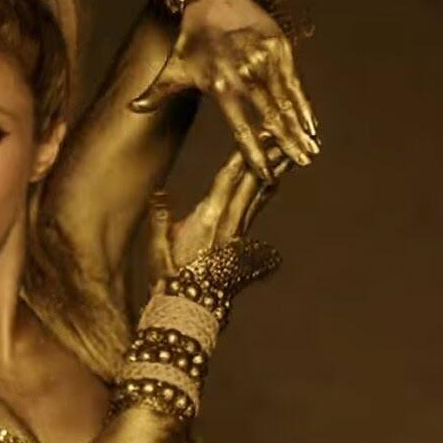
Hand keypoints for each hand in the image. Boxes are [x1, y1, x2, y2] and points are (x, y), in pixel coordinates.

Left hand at [130, 0, 318, 183]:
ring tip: (310, 152)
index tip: (265, 174)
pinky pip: (295, 82)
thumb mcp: (173, 67)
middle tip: (299, 166)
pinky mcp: (280, 47)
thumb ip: (156, 93)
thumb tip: (132, 109)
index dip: (254, 153)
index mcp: (219, 87)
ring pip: (286, 102)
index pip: (241, 128)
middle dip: (286, 144)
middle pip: (270, 118)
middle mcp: (244, 76)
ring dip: (299, 128)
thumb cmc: (190, 40)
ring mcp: (265, 61)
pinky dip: (304, 105)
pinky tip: (311, 124)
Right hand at [146, 146, 292, 287]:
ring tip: (285, 151)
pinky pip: (255, 209)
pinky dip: (265, 190)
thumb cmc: (168, 280)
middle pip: (251, 183)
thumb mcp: (157, 249)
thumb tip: (160, 193)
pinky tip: (271, 182)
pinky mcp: (239, 241)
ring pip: (258, 195)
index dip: (244, 156)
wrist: (188, 309)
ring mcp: (237, 233)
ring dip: (272, 170)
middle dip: (265, 156)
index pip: (228, 181)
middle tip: (281, 133)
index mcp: (208, 221)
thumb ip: (160, 219)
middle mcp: (228, 224)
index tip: (258, 136)